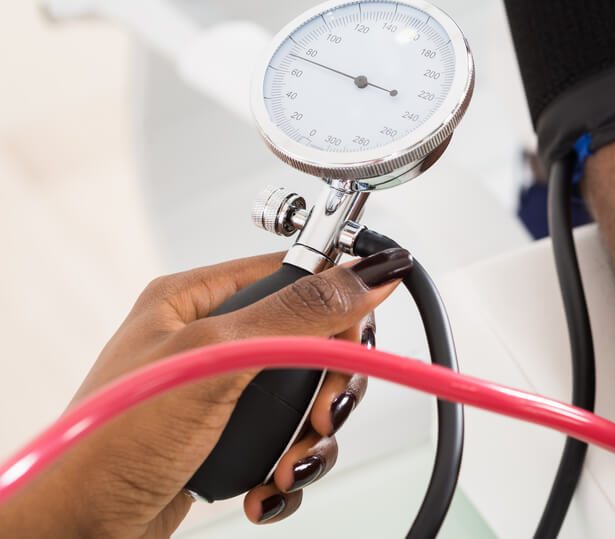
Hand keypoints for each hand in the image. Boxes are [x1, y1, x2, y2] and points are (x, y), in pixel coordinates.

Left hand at [0, 249, 411, 537]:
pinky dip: (290, 470)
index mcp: (197, 299)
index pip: (295, 276)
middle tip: (319, 417)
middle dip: (327, 391)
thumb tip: (370, 272)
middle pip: (313, 344)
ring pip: (307, 401)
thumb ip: (297, 313)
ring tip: (288, 467)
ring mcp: (222, 393)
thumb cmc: (110, 443)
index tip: (357, 344)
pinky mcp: (227, 439)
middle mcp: (214, 341)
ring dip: (310, 441)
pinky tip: (268, 487)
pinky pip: (288, 443)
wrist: (75, 533)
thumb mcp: (216, 361)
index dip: (337, 306)